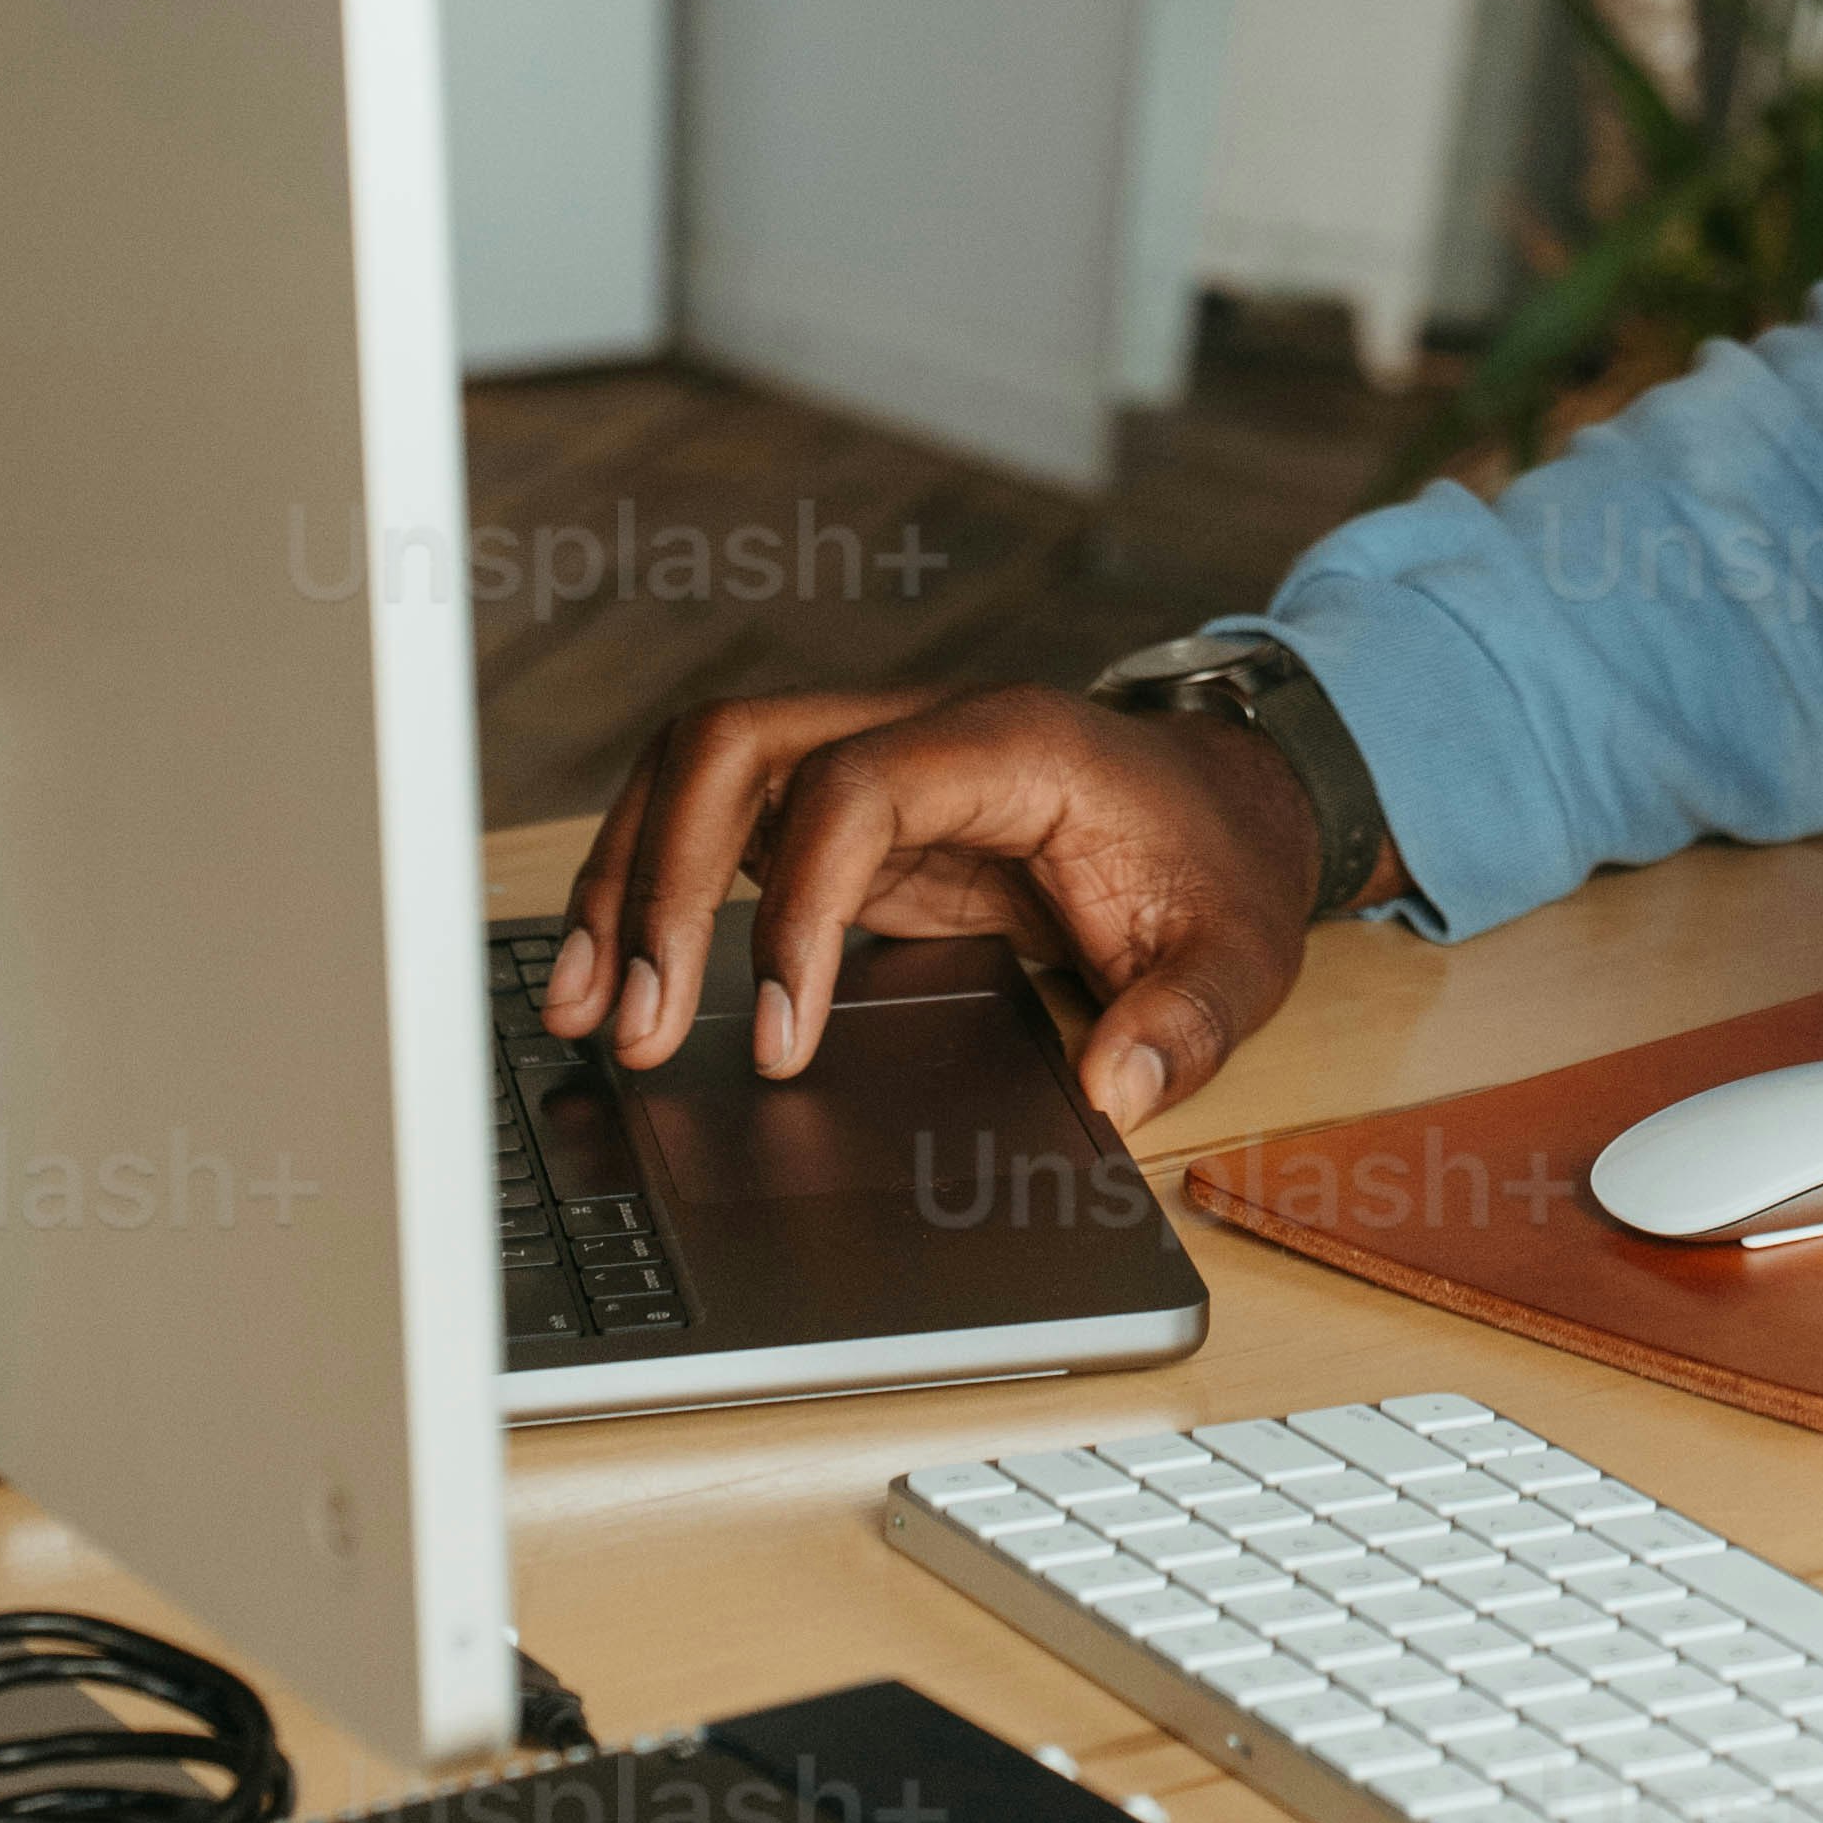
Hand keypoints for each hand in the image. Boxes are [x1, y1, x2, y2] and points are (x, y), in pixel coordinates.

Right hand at [536, 675, 1326, 1138]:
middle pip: (738, 745)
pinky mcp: (849, 810)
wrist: (1230, 807)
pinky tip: (615, 975)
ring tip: (582, 1005)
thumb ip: (1186, 1024)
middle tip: (630, 1024)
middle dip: (660, 878)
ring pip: (705, 767)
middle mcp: (923, 731)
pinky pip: (723, 819)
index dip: (794, 908)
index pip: (852, 788)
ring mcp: (876, 759)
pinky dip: (655, 885)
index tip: (778, 1038)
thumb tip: (1115, 1092)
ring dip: (628, 874)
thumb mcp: (1240, 956)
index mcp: (1012, 746)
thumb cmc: (1222, 869)